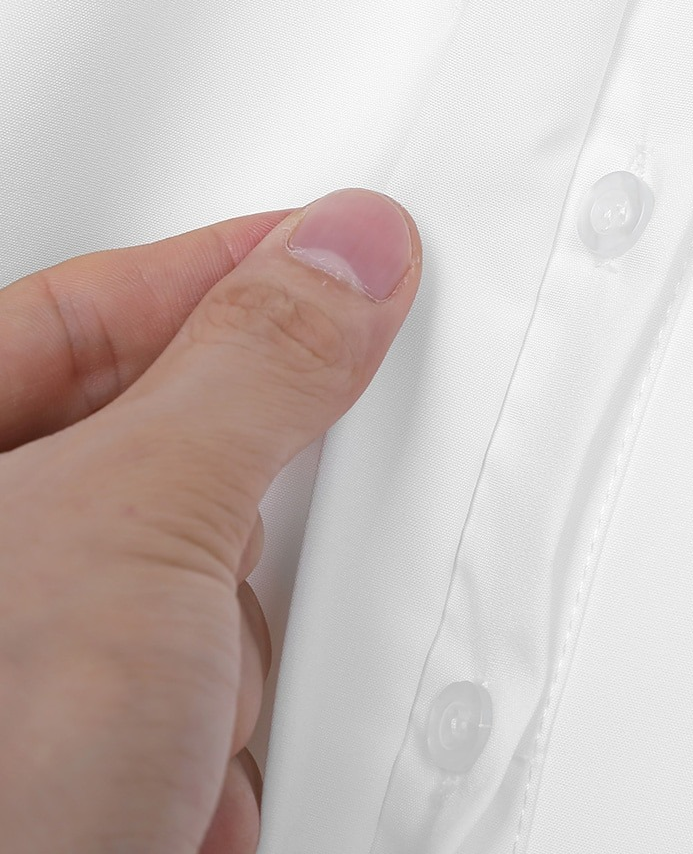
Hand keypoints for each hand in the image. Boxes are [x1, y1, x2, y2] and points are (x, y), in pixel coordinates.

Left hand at [0, 188, 421, 853]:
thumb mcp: (129, 526)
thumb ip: (253, 368)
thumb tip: (346, 254)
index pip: (100, 301)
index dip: (231, 260)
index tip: (343, 242)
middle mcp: (7, 547)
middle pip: (171, 436)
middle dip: (248, 482)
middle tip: (308, 455)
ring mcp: (61, 647)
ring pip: (218, 564)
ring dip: (243, 631)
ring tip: (192, 705)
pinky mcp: (128, 732)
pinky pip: (232, 662)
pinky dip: (248, 706)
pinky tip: (205, 762)